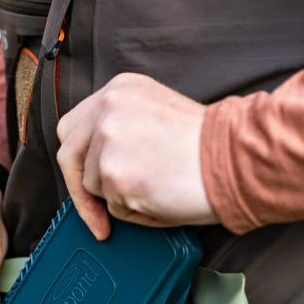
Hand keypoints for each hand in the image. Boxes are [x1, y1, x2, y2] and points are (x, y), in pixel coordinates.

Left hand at [56, 73, 216, 239]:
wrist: (234, 158)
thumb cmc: (207, 145)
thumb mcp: (158, 113)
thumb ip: (123, 127)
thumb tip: (99, 164)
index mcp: (119, 90)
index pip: (76, 127)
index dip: (79, 159)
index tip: (88, 181)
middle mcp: (108, 109)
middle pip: (69, 155)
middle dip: (81, 188)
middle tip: (97, 214)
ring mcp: (108, 141)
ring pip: (92, 185)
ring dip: (119, 199)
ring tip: (157, 191)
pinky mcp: (114, 174)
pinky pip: (113, 208)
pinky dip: (135, 214)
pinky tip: (160, 199)